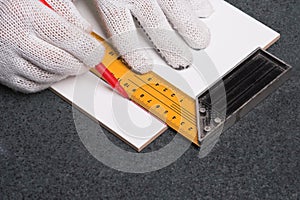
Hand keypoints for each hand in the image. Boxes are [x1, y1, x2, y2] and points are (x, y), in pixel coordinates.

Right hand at [0, 0, 104, 92]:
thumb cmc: (18, 5)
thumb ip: (66, 10)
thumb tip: (86, 31)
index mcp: (24, 12)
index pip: (66, 37)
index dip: (88, 48)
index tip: (96, 52)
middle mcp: (13, 36)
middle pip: (59, 62)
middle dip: (81, 64)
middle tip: (88, 60)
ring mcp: (6, 57)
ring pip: (48, 77)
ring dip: (66, 72)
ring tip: (70, 61)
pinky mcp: (3, 73)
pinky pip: (33, 86)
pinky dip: (49, 80)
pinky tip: (53, 69)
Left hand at [93, 0, 212, 73]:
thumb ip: (76, 10)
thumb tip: (82, 31)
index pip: (123, 33)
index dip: (134, 53)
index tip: (143, 67)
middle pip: (156, 26)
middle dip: (170, 47)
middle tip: (180, 62)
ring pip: (178, 9)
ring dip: (191, 28)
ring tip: (200, 41)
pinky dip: (199, 3)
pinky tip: (205, 11)